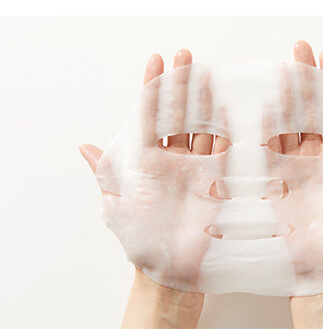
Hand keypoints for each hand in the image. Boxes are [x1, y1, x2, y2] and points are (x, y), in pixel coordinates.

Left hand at [80, 50, 227, 326]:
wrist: (173, 274)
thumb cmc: (143, 244)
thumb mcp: (119, 210)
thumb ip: (107, 177)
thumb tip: (84, 149)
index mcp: (148, 163)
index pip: (150, 117)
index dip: (152, 88)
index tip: (156, 60)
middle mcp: (174, 162)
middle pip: (179, 114)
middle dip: (182, 84)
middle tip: (186, 55)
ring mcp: (198, 170)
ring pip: (203, 127)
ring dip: (205, 100)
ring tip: (208, 73)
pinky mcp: (219, 183)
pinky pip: (226, 153)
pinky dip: (228, 132)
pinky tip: (230, 111)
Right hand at [285, 40, 322, 325]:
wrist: (319, 268)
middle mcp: (314, 156)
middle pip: (308, 109)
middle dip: (304, 79)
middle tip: (297, 50)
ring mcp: (290, 167)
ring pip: (284, 124)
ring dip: (281, 97)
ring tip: (275, 71)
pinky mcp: (269, 181)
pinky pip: (261, 150)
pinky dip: (257, 129)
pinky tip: (254, 109)